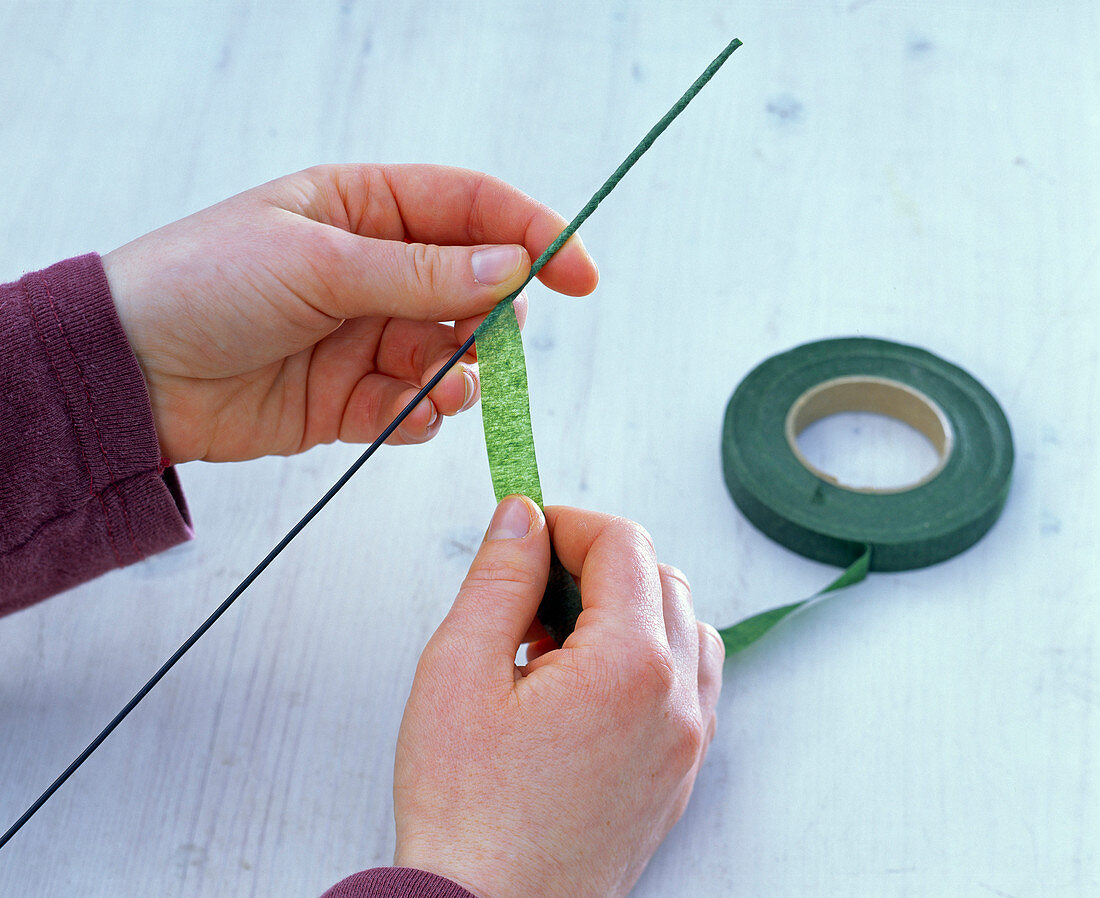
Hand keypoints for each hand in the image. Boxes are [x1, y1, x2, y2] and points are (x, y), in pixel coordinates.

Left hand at [102, 165, 597, 462]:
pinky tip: (401, 414)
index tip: (578, 276)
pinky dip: (423, 414)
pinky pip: (419, 406)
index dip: (533, 235)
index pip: (472, 208)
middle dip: (493, 319)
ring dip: (458, 374)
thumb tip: (511, 266)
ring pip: (454, 355)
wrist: (132, 374)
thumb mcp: (316, 262)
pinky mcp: (356, 398)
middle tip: (488, 341)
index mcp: (365, 209)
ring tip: (433, 386)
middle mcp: (377, 270)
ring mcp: (369, 336)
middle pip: (475, 288)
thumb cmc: (204, 284)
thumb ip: (420, 272)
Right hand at [393, 496, 723, 897]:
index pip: (623, 544)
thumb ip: (499, 578)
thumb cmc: (468, 813)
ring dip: (630, 608)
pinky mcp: (678, 775)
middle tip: (531, 590)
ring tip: (558, 641)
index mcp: (629, 665)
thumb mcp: (458, 670)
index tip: (529, 533)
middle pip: (661, 578)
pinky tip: (588, 683)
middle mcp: (674, 701)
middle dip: (597, 562)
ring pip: (685, 627)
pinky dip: (650, 658)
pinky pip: (689, 684)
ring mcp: (685, 743)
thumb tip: (522, 518)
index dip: (569, 522)